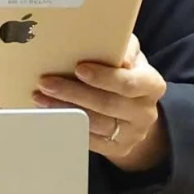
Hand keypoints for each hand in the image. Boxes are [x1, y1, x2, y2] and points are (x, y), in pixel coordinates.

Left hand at [35, 35, 167, 171]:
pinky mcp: (116, 149)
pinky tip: (49, 113)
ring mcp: (131, 134)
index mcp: (152, 85)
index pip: (129, 83)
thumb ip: (122, 47)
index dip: (104, 77)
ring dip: (63, 109)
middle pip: (107, 104)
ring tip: (41, 97)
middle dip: (73, 92)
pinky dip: (67, 125)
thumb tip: (108, 45)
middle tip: (46, 82)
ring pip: (94, 123)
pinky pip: (88, 139)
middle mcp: (145, 112)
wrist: (136, 111)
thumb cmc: (127, 74)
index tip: (79, 68)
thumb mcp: (131, 56)